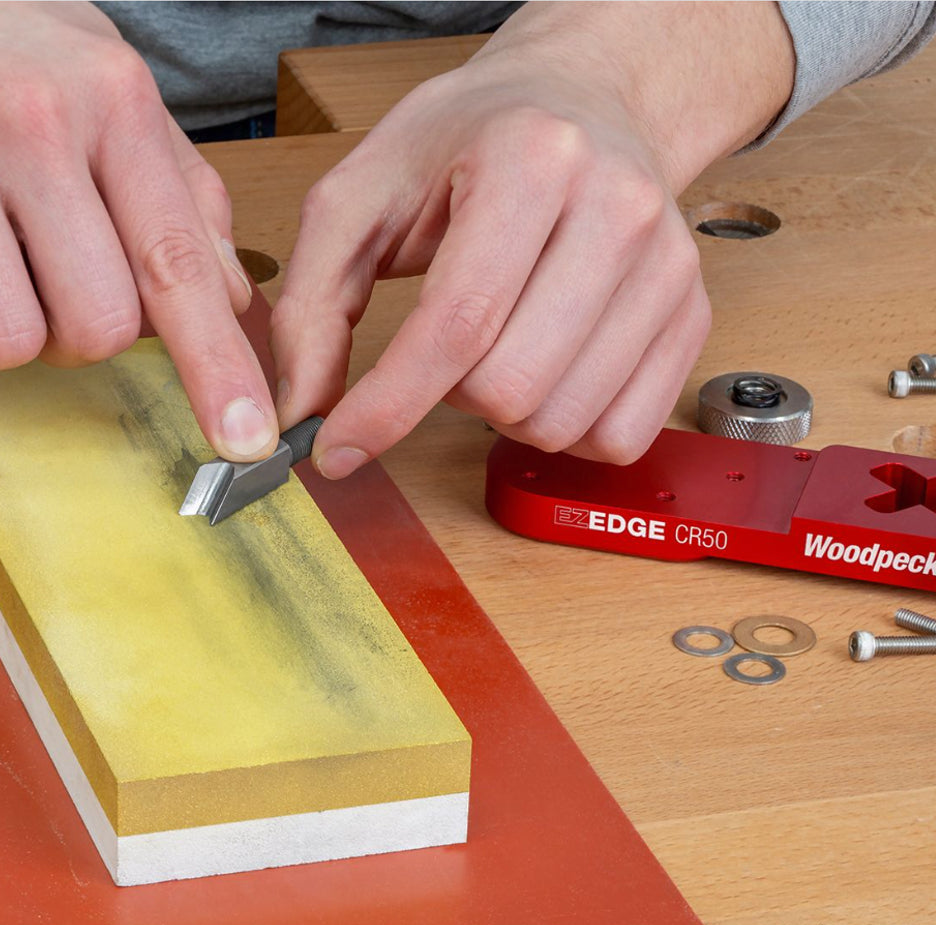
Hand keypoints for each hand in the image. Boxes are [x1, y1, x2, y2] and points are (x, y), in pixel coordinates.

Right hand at [0, 2, 277, 460]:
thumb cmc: (32, 60)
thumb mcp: (124, 100)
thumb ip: (189, 199)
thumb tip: (235, 299)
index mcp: (118, 109)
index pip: (180, 268)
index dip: (218, 369)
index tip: (247, 440)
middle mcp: (39, 129)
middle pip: (104, 324)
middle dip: (97, 332)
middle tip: (71, 274)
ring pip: (24, 338)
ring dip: (35, 327)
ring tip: (20, 262)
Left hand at [270, 2, 793, 477]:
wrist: (587, 108)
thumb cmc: (474, 145)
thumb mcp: (366, 195)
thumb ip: (316, 303)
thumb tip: (303, 411)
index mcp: (530, 162)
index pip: (456, 323)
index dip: (386, 405)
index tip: (337, 449)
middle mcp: (618, 211)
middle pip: (510, 388)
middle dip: (451, 397)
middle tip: (448, 348)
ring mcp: (668, 270)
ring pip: (562, 420)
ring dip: (506, 413)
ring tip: (500, 350)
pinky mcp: (693, 317)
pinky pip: (618, 437)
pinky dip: (565, 430)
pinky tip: (549, 377)